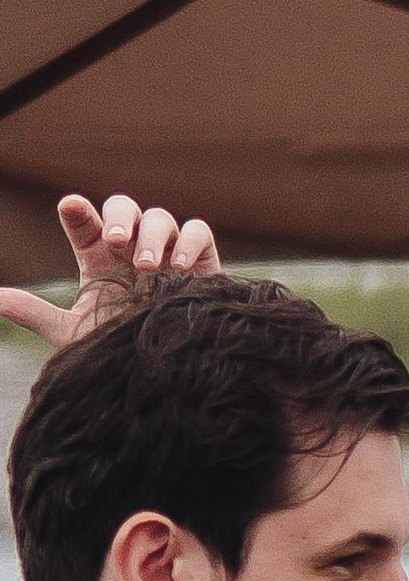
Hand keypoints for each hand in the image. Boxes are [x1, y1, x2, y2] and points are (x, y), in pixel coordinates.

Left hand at [0, 192, 223, 348]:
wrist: (163, 373)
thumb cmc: (117, 348)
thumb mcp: (71, 332)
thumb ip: (35, 313)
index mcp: (98, 258)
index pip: (85, 223)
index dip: (78, 212)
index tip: (70, 207)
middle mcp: (131, 248)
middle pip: (124, 208)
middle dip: (119, 217)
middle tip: (114, 239)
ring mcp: (167, 250)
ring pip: (160, 218)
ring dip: (152, 237)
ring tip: (147, 268)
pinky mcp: (200, 260)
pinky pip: (197, 233)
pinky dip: (189, 242)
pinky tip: (179, 267)